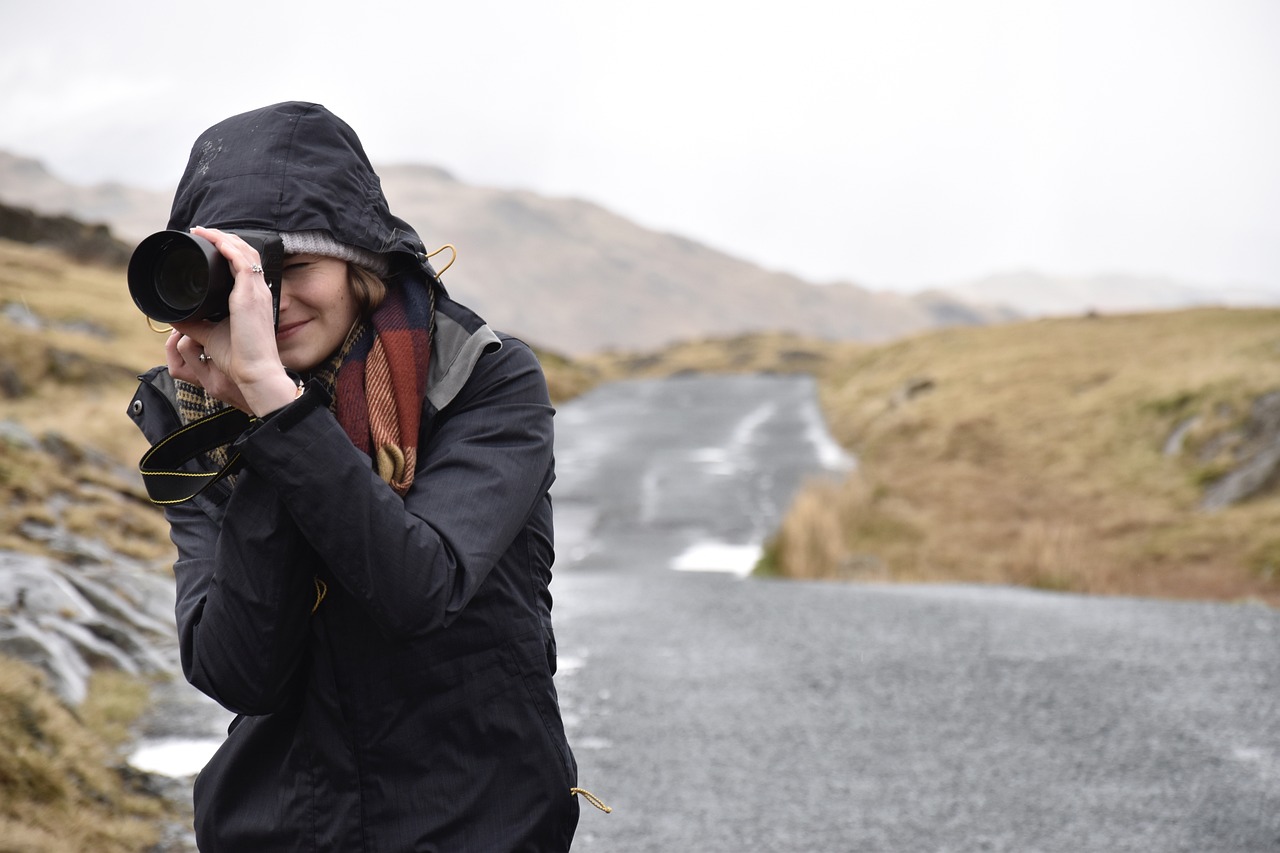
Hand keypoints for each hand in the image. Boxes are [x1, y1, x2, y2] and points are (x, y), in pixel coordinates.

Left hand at [166, 227, 298, 415]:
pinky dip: (225, 245)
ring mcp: (256, 291)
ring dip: (223, 237)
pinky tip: (211, 237)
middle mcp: (258, 292)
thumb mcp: (210, 335)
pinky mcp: (250, 294)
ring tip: (203, 230)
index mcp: (254, 300)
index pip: (247, 266)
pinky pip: (239, 260)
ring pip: (244, 251)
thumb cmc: (240, 359)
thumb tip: (174, 314)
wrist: (254, 372)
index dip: (230, 251)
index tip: (209, 245)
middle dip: (225, 238)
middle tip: (202, 232)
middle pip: (247, 253)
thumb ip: (193, 323)